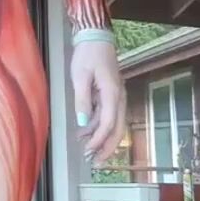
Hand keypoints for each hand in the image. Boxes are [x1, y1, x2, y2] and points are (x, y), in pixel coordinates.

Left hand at [72, 39, 126, 165]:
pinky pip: (108, 115)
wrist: (96, 37)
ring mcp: (117, 96)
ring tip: (88, 151)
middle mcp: (119, 97)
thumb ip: (82, 100)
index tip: (88, 152)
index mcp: (113, 93)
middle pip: (117, 129)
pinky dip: (99, 127)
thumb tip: (83, 123)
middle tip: (96, 163)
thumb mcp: (80, 76)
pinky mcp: (111, 94)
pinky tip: (85, 133)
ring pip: (114, 124)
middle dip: (107, 148)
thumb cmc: (88, 54)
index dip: (99, 140)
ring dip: (102, 139)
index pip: (109, 124)